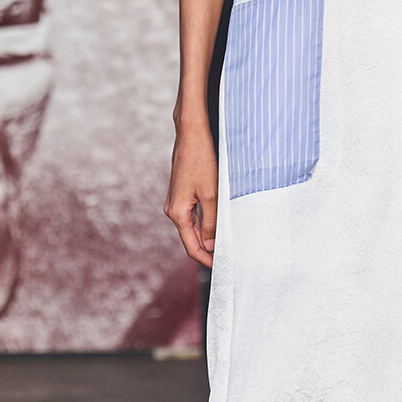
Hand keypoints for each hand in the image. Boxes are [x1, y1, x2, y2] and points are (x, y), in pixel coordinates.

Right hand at [164, 120, 218, 266]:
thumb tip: (210, 246)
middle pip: (192, 239)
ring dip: (208, 238)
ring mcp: (176, 202)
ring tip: (226, 246)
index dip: (207, 260)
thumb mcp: (211, 194)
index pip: (192, 247)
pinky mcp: (182, 194)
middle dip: (208, 251)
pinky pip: (193, 216)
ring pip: (193, 228)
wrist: (191, 134)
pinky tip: (218, 227)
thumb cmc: (200, 160)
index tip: (222, 268)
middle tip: (228, 259)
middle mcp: (173, 209)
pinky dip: (205, 224)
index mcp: (178, 213)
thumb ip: (211, 222)